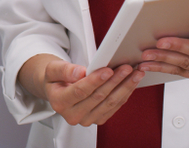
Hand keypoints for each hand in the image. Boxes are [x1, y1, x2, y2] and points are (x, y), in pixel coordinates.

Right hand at [19, 55, 143, 125]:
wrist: (58, 90)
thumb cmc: (56, 79)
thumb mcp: (53, 69)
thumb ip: (65, 70)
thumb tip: (80, 72)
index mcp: (59, 102)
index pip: (80, 91)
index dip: (95, 81)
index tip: (108, 70)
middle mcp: (73, 115)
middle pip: (98, 97)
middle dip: (115, 81)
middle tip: (127, 68)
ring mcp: (87, 120)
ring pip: (110, 103)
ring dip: (125, 87)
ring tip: (135, 73)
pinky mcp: (98, 119)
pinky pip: (115, 107)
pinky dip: (125, 93)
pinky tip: (131, 82)